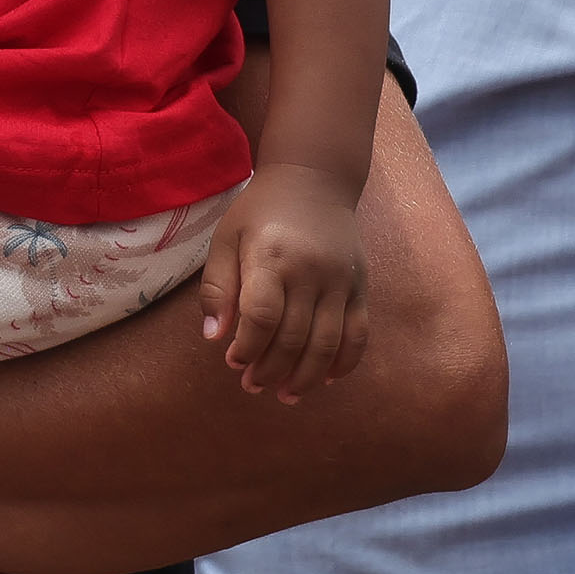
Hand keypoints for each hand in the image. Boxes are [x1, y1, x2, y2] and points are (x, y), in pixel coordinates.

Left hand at [197, 164, 369, 403]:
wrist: (314, 178)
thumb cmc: (260, 210)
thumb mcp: (226, 237)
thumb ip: (218, 287)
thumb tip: (214, 337)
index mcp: (271, 257)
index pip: (261, 316)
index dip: (246, 347)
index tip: (232, 362)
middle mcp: (310, 271)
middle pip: (294, 336)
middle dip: (270, 369)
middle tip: (252, 385)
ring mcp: (340, 280)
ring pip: (327, 344)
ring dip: (305, 377)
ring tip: (284, 395)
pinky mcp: (360, 286)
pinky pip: (358, 334)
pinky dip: (344, 362)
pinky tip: (325, 379)